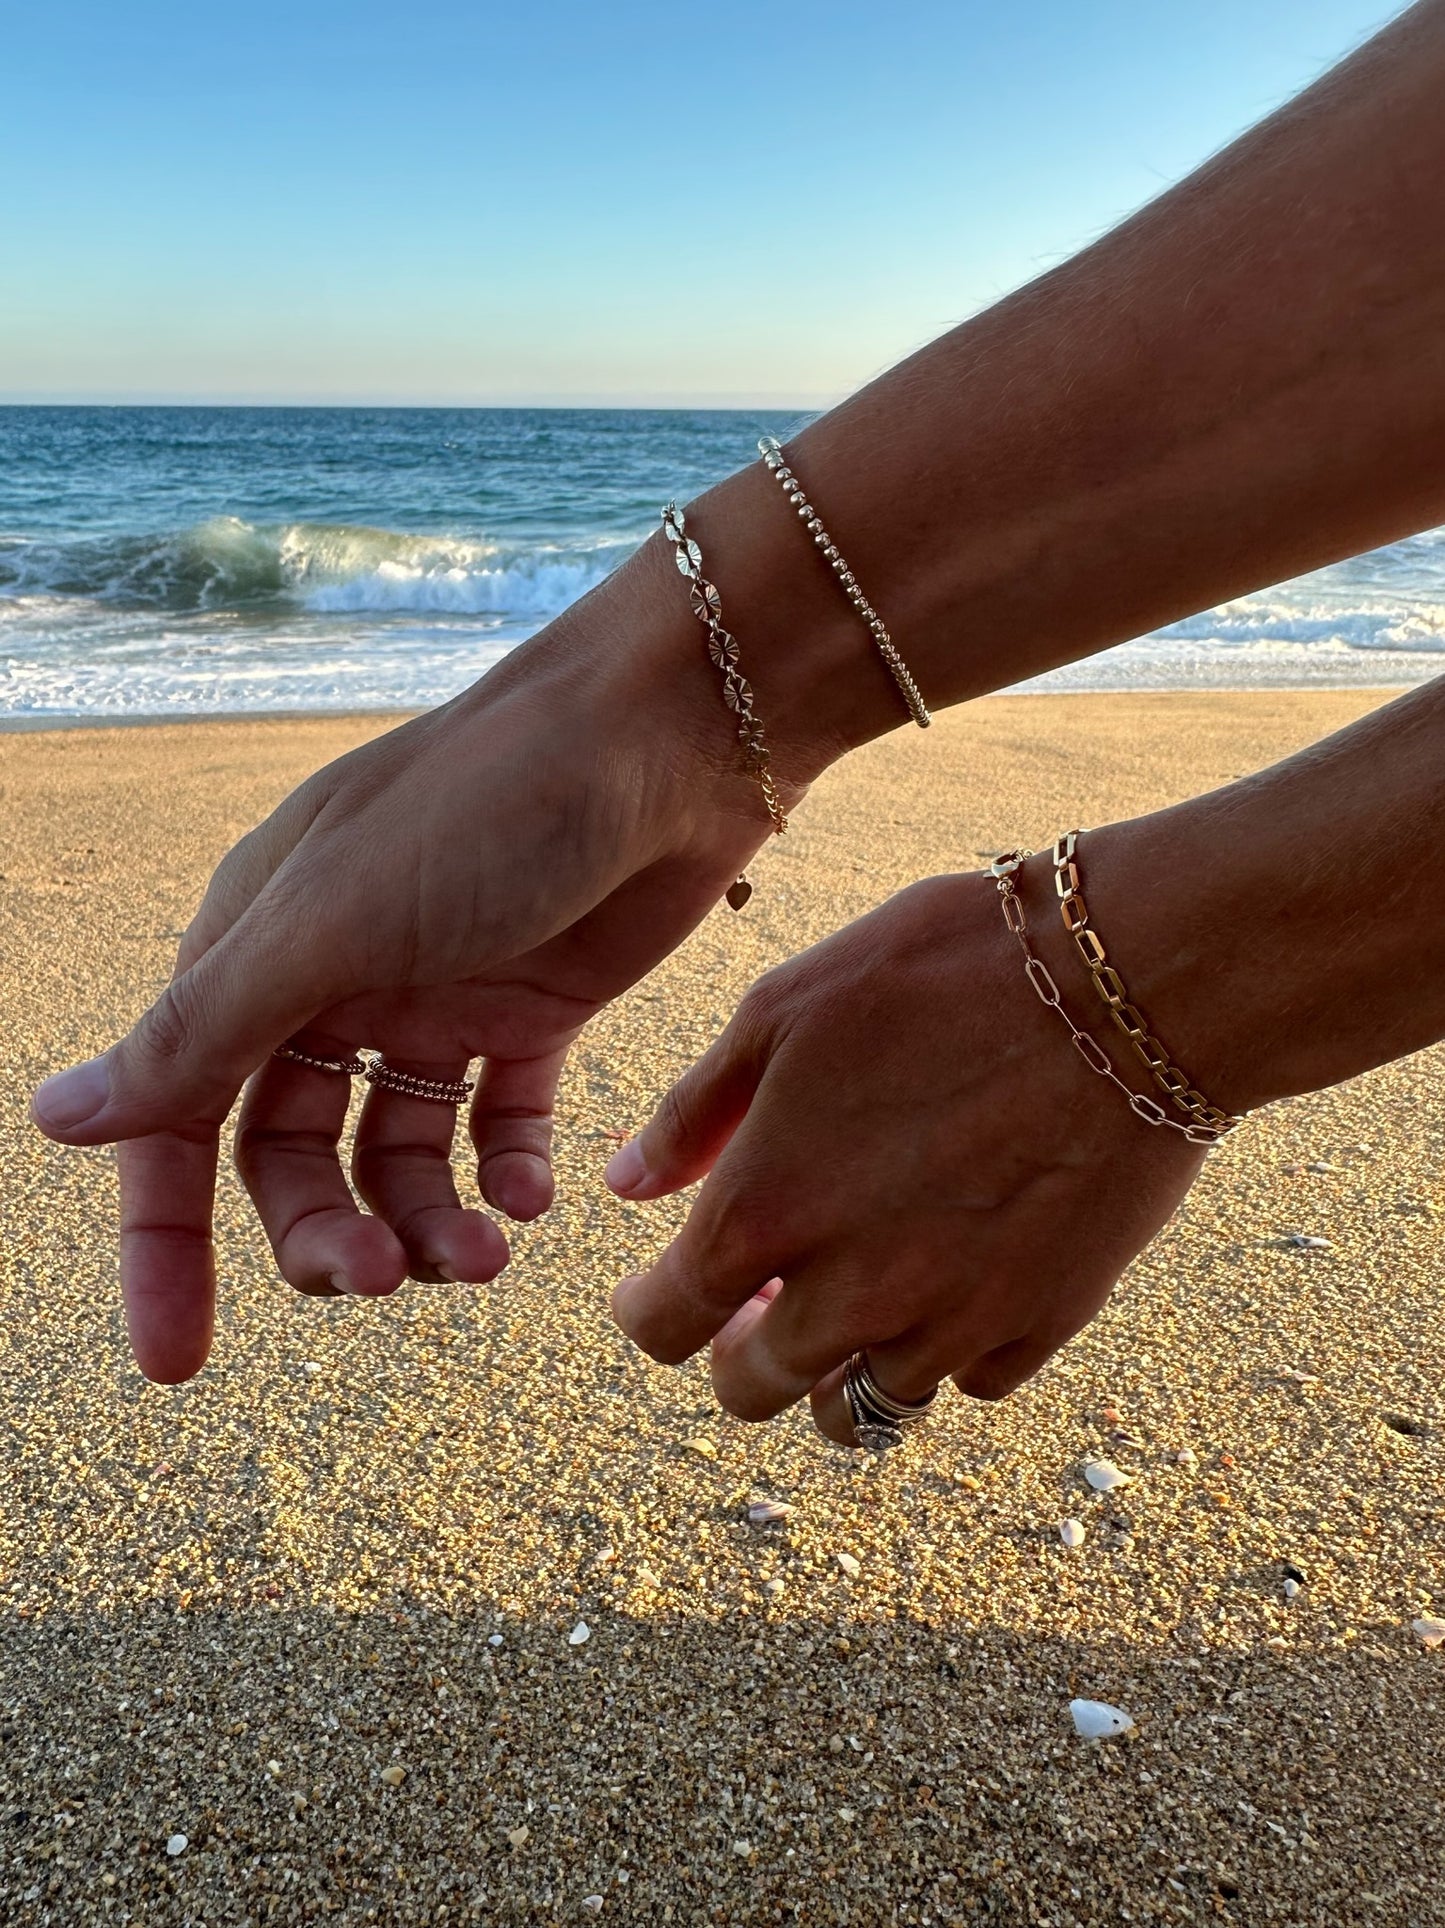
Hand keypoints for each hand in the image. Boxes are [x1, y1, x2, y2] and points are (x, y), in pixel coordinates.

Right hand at [28, 527, 825, 1384]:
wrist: (669, 734)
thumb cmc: (487, 806)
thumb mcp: (329, 925)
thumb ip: (200, 1033)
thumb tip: (54, 1122)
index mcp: (254, 949)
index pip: (180, 1120)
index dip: (169, 1245)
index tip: (175, 1363)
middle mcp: (333, 979)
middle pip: (292, 1156)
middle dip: (325, 1235)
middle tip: (378, 1282)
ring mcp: (435, 996)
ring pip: (400, 1157)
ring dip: (425, 1225)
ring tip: (479, 1260)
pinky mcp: (534, 1008)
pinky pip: (497, 1123)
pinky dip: (506, 1174)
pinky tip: (532, 1198)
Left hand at [606, 862, 1206, 1441]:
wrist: (1127, 985)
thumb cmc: (941, 971)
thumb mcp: (786, 1008)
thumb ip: (694, 1113)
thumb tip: (626, 1185)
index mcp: (767, 1213)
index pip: (666, 1326)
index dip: (649, 1313)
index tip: (659, 1291)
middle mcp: (851, 1294)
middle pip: (753, 1391)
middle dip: (738, 1352)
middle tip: (760, 1295)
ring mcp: (952, 1322)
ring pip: (862, 1408)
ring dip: (838, 1367)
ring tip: (854, 1300)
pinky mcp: (1043, 1324)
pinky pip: (969, 1380)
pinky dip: (945, 1347)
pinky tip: (952, 1278)